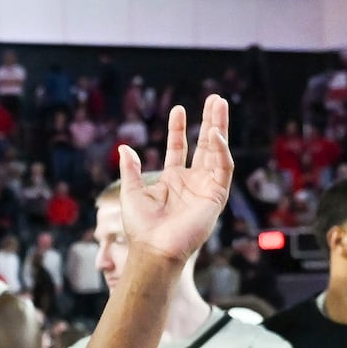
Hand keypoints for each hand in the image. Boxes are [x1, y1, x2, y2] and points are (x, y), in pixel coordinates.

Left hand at [118, 94, 233, 262]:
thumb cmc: (141, 227)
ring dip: (219, 128)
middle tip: (215, 99)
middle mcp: (191, 182)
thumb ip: (130, 169)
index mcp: (172, 181)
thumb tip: (124, 147)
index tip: (178, 109)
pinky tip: (215, 135)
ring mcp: (205, 188)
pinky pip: (223, 169)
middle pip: (204, 145)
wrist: (153, 248)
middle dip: (209, 122)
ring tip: (220, 104)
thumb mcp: (132, 192)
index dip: (178, 130)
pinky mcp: (216, 196)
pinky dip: (221, 152)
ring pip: (217, 152)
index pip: (179, 149)